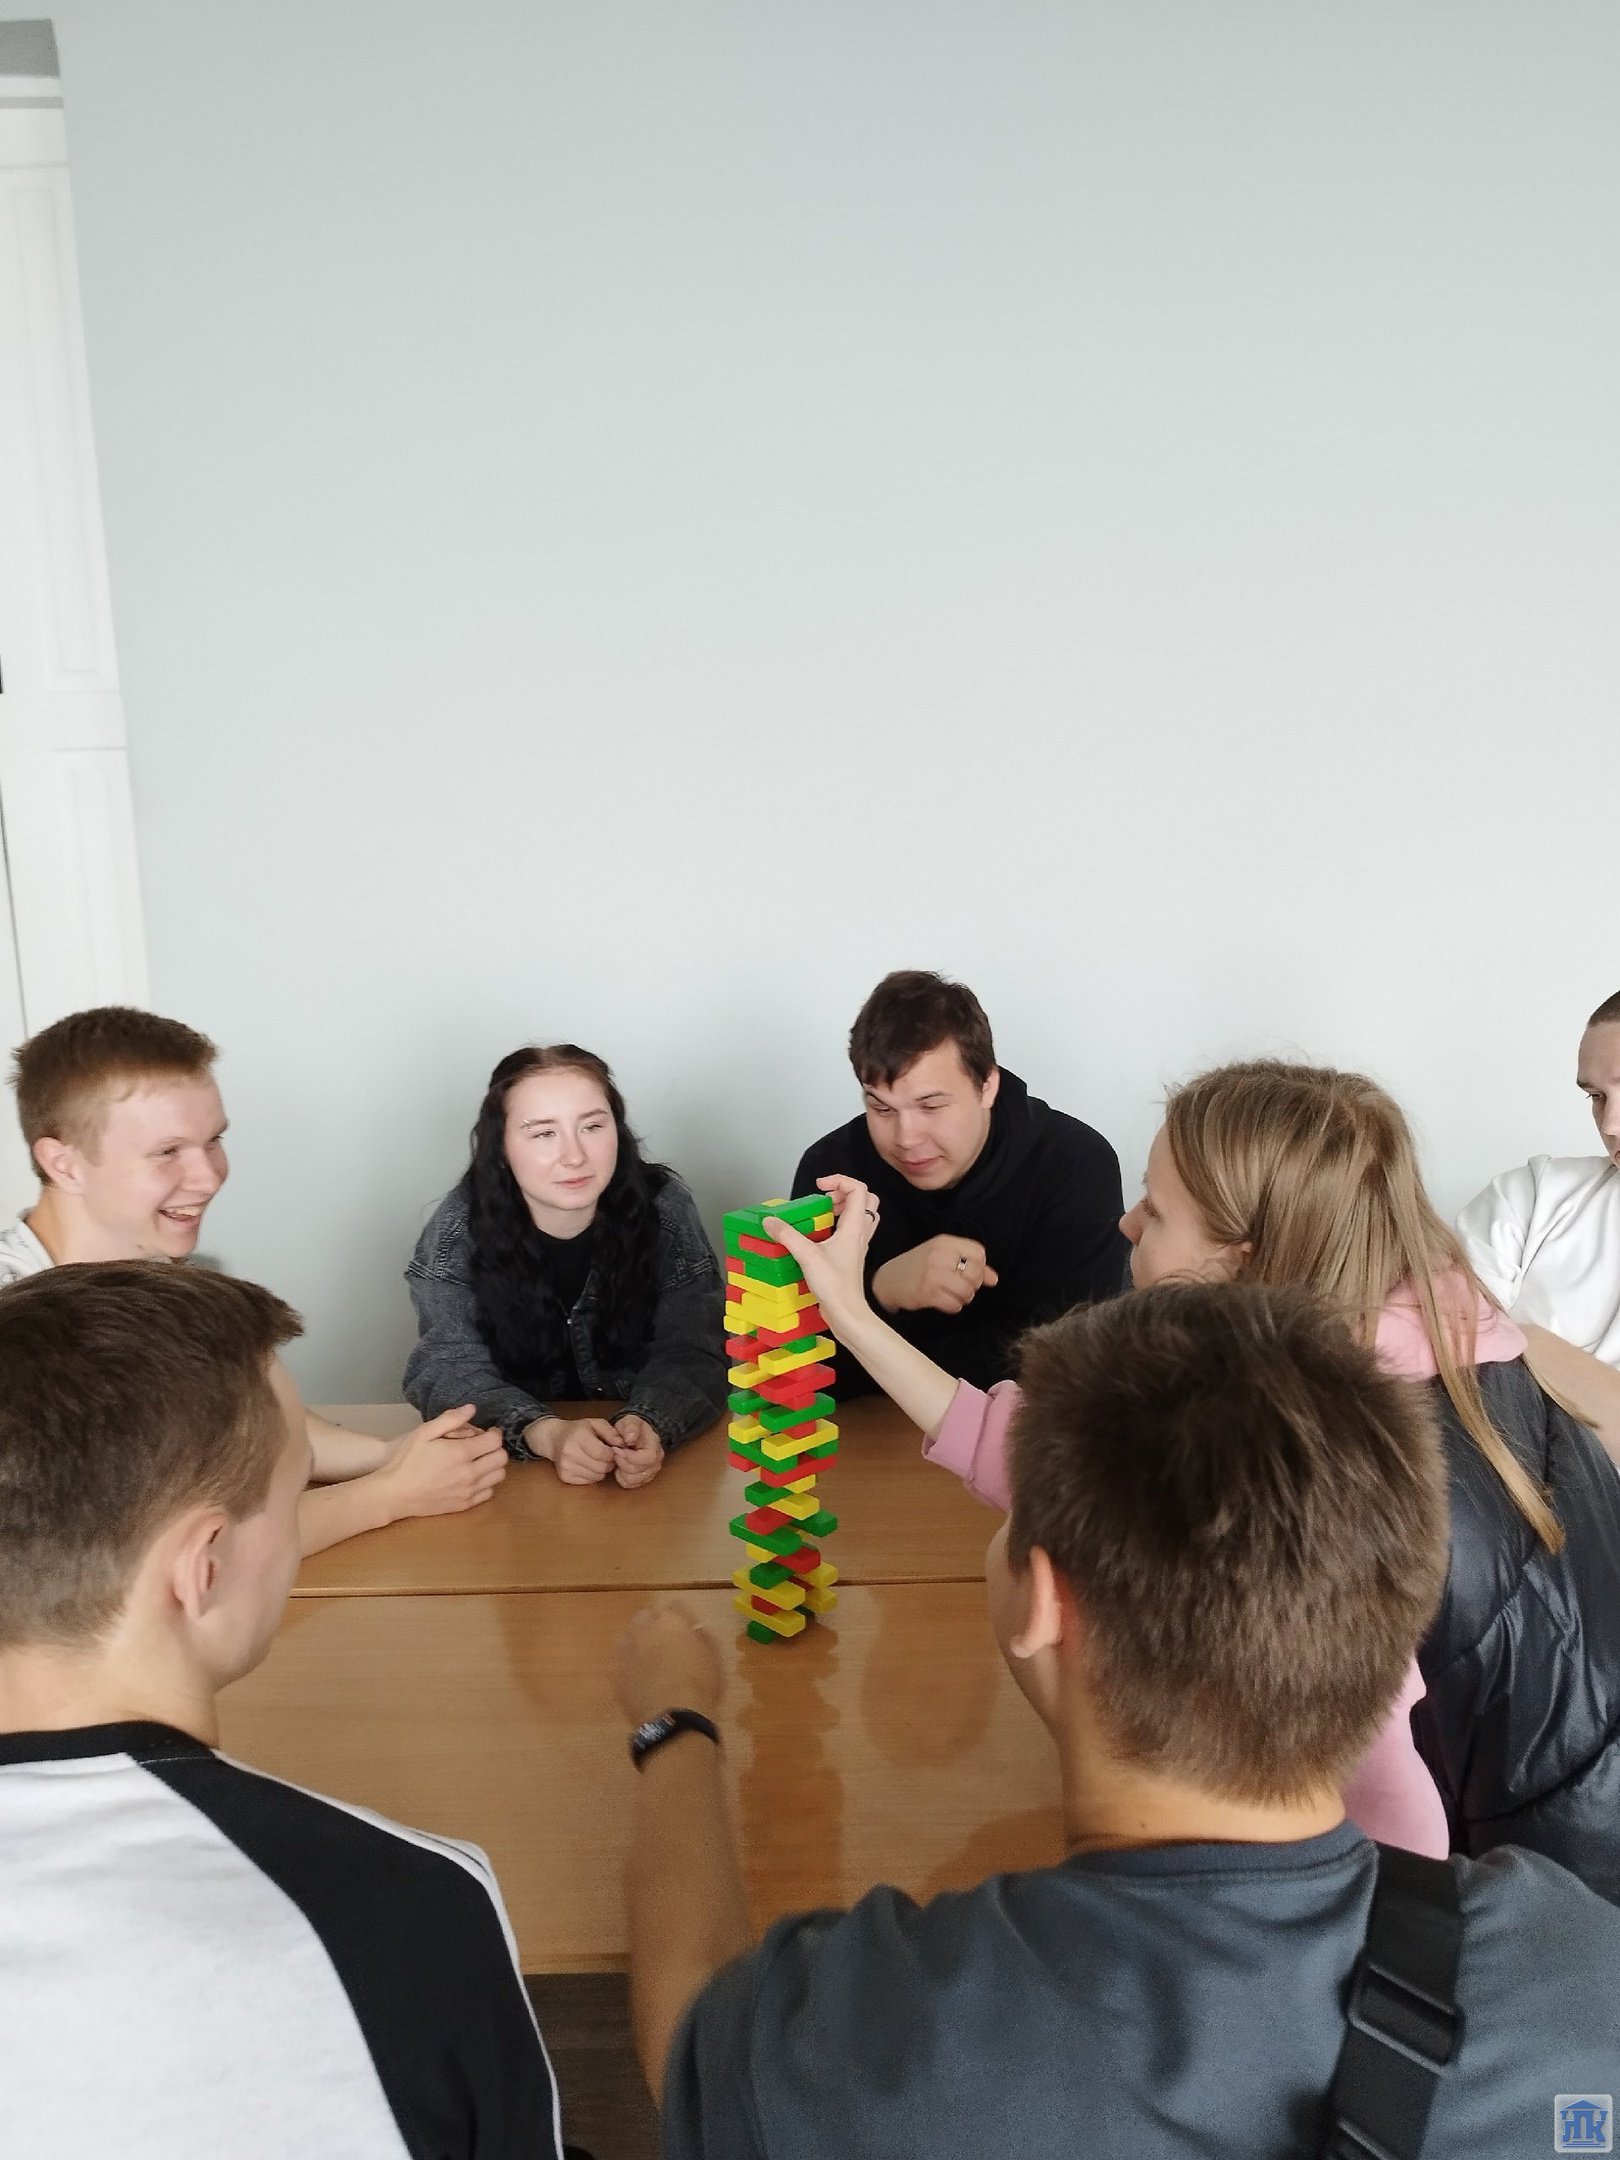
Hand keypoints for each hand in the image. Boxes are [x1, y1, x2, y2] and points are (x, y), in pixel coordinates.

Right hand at [380, 1407, 506, 1518]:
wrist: (394, 1494)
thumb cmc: (406, 1460)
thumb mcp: (424, 1432)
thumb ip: (450, 1418)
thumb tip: (472, 1408)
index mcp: (461, 1453)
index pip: (495, 1441)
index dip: (494, 1433)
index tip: (488, 1432)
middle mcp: (469, 1473)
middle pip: (501, 1459)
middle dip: (496, 1448)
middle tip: (485, 1446)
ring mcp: (468, 1491)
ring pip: (498, 1476)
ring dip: (494, 1466)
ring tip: (480, 1461)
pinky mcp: (464, 1505)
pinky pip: (489, 1493)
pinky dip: (486, 1483)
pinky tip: (474, 1477)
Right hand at [528, 1415, 620, 1484]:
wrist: (554, 1438)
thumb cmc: (577, 1430)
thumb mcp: (595, 1423)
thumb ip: (610, 1432)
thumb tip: (622, 1444)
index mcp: (578, 1437)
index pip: (602, 1453)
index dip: (612, 1454)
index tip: (613, 1450)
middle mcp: (569, 1453)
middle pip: (601, 1467)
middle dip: (609, 1463)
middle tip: (606, 1456)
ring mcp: (565, 1467)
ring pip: (597, 1476)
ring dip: (602, 1470)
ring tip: (597, 1459)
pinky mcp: (564, 1477)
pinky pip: (588, 1482)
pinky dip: (593, 1475)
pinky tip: (588, 1465)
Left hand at [611, 1414, 665, 1489]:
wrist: (634, 1435)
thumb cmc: (632, 1428)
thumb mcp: (630, 1421)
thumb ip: (630, 1427)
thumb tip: (630, 1438)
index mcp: (655, 1446)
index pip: (648, 1458)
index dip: (630, 1457)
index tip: (617, 1449)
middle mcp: (656, 1462)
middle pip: (640, 1471)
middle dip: (623, 1463)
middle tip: (615, 1453)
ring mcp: (651, 1472)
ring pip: (634, 1480)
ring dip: (622, 1471)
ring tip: (618, 1460)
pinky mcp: (642, 1479)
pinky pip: (630, 1485)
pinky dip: (621, 1478)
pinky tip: (619, 1468)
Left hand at [614, 1602, 724, 1726]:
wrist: (673, 1719)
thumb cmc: (700, 1686)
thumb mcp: (713, 1657)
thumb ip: (702, 1636)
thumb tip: (694, 1629)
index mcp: (670, 1620)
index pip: (676, 1606)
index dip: (683, 1618)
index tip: (690, 1631)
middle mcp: (643, 1629)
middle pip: (646, 1617)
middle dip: (656, 1625)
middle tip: (668, 1644)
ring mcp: (625, 1651)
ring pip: (630, 1637)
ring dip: (639, 1643)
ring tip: (651, 1663)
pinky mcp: (615, 1674)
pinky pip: (622, 1662)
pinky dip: (630, 1666)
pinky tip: (640, 1680)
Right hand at [763, 1175, 880, 1337]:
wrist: (847, 1313)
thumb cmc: (834, 1285)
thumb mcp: (807, 1255)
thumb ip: (787, 1235)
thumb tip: (770, 1220)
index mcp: (855, 1227)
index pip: (859, 1189)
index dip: (840, 1180)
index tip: (819, 1186)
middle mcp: (860, 1233)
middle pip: (866, 1200)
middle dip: (845, 1192)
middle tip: (825, 1197)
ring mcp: (857, 1245)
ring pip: (862, 1216)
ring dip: (844, 1207)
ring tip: (823, 1212)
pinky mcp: (851, 1257)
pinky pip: (852, 1231)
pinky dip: (839, 1224)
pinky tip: (820, 1234)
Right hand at [871, 1234, 998, 1315]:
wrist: (887, 1280)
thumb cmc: (918, 1267)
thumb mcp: (942, 1258)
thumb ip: (969, 1264)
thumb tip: (994, 1279)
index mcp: (943, 1242)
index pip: (978, 1252)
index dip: (980, 1266)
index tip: (969, 1273)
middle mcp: (939, 1255)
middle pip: (975, 1273)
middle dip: (973, 1285)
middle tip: (960, 1287)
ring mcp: (932, 1274)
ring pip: (966, 1291)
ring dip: (964, 1298)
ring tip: (952, 1296)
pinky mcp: (926, 1293)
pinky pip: (954, 1304)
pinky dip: (953, 1307)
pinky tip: (944, 1303)